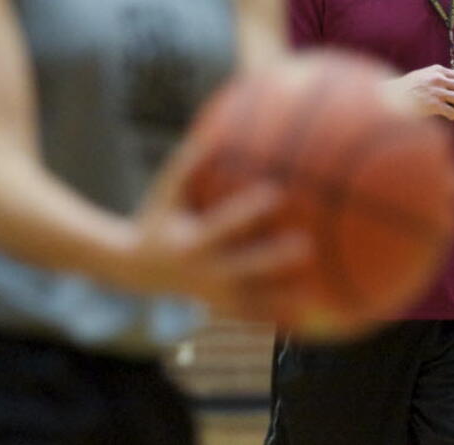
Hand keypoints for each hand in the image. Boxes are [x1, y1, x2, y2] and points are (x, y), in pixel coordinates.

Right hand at [125, 145, 311, 322]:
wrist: (135, 269)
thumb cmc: (156, 217)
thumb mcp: (165, 190)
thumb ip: (188, 162)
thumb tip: (214, 130)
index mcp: (192, 243)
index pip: (224, 225)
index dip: (248, 211)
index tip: (276, 194)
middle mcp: (204, 273)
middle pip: (246, 268)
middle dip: (274, 259)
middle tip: (306, 246)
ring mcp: (214, 296)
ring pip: (254, 301)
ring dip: (284, 300)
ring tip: (319, 296)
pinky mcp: (221, 309)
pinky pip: (253, 318)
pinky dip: (279, 320)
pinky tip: (311, 322)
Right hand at [387, 65, 453, 120]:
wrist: (390, 98)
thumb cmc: (402, 89)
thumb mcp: (419, 76)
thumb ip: (434, 77)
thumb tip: (449, 84)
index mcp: (436, 70)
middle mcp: (438, 79)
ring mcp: (436, 92)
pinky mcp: (434, 105)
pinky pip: (452, 112)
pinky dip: (453, 116)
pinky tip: (450, 117)